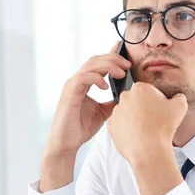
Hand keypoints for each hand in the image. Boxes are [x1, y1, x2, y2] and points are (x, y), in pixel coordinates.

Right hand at [40, 41, 130, 191]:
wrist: (67, 143)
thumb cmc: (81, 128)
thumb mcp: (103, 112)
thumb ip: (112, 101)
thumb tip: (127, 94)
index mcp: (85, 83)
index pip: (98, 63)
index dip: (110, 54)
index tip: (124, 51)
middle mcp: (78, 80)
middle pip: (96, 60)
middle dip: (113, 59)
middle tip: (128, 65)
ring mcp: (72, 85)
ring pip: (90, 65)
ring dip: (108, 66)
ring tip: (121, 73)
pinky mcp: (69, 92)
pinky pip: (83, 78)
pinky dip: (96, 78)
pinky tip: (106, 86)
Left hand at [107, 82, 187, 165]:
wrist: (149, 150)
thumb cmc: (162, 127)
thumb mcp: (180, 107)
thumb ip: (179, 97)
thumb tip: (178, 98)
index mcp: (140, 88)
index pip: (149, 90)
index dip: (156, 100)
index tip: (160, 110)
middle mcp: (125, 97)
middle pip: (136, 100)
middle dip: (143, 107)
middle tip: (153, 120)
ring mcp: (117, 111)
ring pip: (127, 111)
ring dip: (135, 117)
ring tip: (145, 129)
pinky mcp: (112, 125)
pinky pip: (120, 124)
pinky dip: (127, 128)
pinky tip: (137, 134)